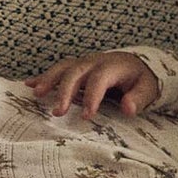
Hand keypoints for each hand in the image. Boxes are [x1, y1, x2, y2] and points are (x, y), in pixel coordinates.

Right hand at [26, 50, 160, 119]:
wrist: (137, 64)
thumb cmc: (141, 80)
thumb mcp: (147, 89)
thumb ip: (138, 98)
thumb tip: (128, 108)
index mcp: (113, 66)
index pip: (100, 78)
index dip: (92, 96)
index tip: (86, 116)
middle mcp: (95, 61)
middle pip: (77, 72)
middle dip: (65, 90)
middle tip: (57, 111)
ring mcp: (84, 63)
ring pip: (64, 68)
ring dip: (49, 80)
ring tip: (37, 93)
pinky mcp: (77, 67)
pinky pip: (59, 70)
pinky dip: (44, 76)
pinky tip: (29, 84)